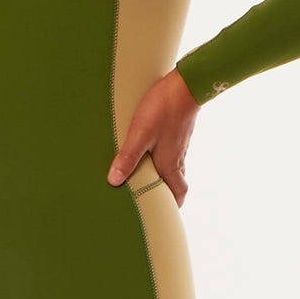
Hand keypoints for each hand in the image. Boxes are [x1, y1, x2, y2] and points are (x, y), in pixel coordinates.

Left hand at [106, 67, 200, 206]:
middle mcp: (177, 158)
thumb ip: (127, 157)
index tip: (163, 214)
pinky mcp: (177, 132)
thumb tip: (115, 180)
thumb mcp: (140, 133)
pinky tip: (150, 151)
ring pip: (173, 168)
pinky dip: (162, 159)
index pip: (178, 194)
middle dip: (165, 193)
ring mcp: (179, 144)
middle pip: (176, 183)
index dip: (172, 206)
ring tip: (144, 177)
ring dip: (162, 175)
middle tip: (150, 197)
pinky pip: (171, 153)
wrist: (185, 84)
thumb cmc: (163, 108)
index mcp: (170, 165)